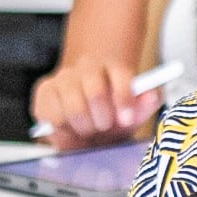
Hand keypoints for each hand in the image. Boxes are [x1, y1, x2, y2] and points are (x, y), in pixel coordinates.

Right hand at [31, 59, 162, 151]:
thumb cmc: (112, 111)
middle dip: (102, 121)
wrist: (88, 105)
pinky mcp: (44, 91)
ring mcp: (63, 77)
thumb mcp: (132, 111)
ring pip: (72, 108)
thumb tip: (152, 96)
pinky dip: (62, 129)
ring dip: (83, 127)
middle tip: (104, 127)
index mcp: (114, 66)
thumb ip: (144, 105)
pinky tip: (70, 129)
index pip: (121, 76)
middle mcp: (87, 67)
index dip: (124, 98)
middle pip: (95, 93)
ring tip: (89, 131)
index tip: (126, 119)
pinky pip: (51, 116)